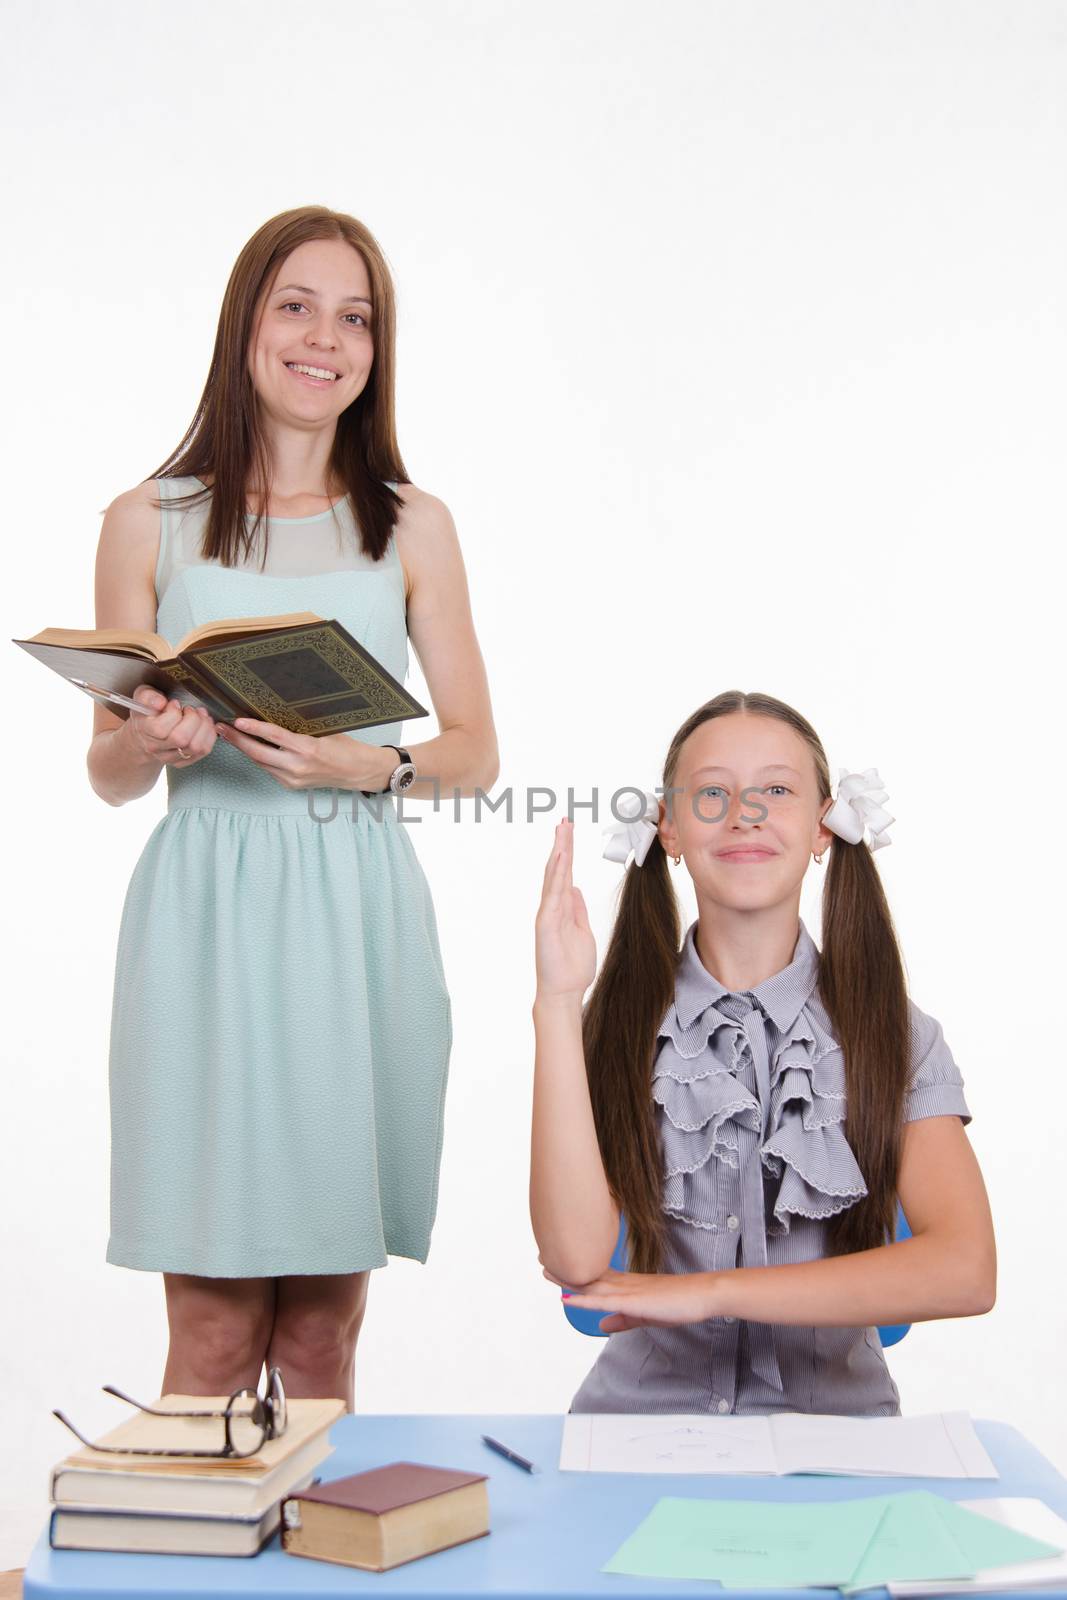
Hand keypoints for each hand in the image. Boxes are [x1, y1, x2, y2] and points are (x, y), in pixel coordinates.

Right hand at [123, 686, 216, 765]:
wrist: (145, 733)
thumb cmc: (148, 712)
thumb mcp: (142, 697)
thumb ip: (148, 696)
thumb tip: (160, 703)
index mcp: (144, 731)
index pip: (160, 729)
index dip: (173, 713)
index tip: (175, 704)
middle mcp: (156, 748)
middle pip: (181, 739)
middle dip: (192, 719)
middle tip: (190, 709)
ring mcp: (170, 757)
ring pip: (196, 747)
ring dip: (204, 727)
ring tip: (199, 715)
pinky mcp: (184, 761)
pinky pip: (204, 750)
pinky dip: (209, 734)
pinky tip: (204, 724)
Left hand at [214, 716, 386, 790]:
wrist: (357, 771)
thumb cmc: (344, 747)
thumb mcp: (324, 730)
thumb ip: (299, 726)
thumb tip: (273, 712)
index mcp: (308, 749)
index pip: (274, 736)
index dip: (254, 728)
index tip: (237, 720)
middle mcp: (298, 767)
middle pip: (258, 753)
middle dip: (237, 740)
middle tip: (221, 728)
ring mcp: (293, 779)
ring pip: (261, 762)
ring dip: (244, 749)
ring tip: (230, 735)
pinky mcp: (291, 785)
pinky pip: (269, 769)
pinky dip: (259, 758)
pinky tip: (250, 747)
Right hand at [534, 818, 596, 1001]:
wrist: (564, 992)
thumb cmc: (573, 966)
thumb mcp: (583, 931)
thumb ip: (577, 909)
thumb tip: (575, 888)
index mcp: (563, 908)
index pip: (565, 873)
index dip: (568, 852)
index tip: (570, 831)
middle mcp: (553, 906)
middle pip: (557, 869)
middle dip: (562, 844)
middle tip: (565, 820)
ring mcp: (548, 913)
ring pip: (553, 876)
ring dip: (558, 852)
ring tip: (563, 830)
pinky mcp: (546, 923)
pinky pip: (552, 894)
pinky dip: (555, 875)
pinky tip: (560, 857)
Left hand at [544, 1263, 719, 1331]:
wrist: (701, 1296)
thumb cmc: (678, 1303)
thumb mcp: (645, 1315)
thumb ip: (622, 1320)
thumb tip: (601, 1326)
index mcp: (627, 1285)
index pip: (596, 1278)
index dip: (576, 1273)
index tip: (557, 1264)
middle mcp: (623, 1283)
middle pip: (588, 1276)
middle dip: (565, 1270)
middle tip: (542, 1257)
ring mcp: (627, 1290)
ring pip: (591, 1285)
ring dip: (568, 1279)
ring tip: (546, 1269)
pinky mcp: (632, 1301)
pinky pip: (603, 1301)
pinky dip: (583, 1299)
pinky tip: (567, 1297)